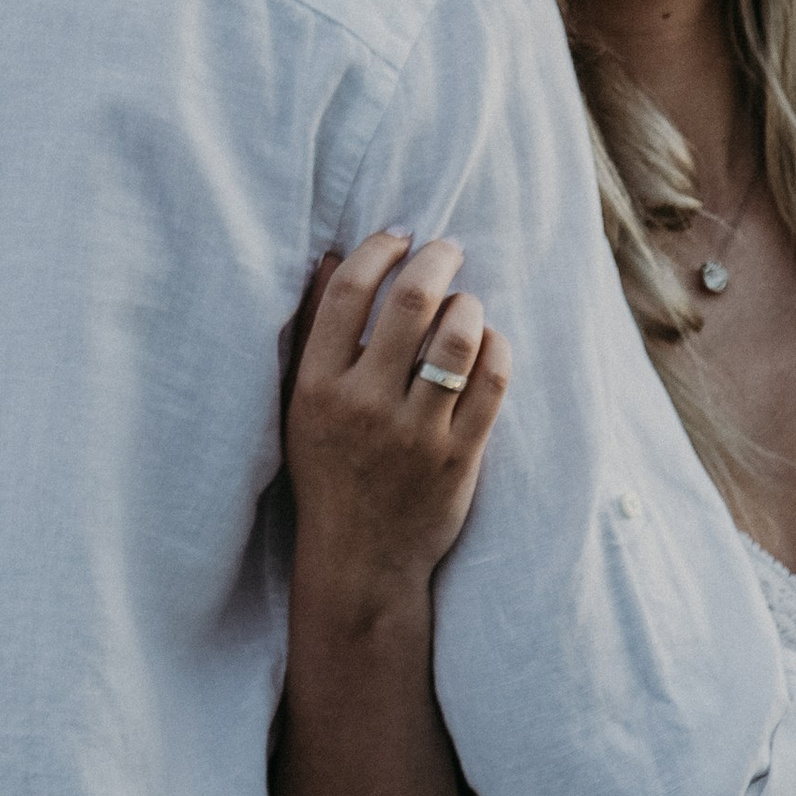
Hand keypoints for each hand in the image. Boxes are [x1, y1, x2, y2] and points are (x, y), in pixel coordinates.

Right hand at [284, 233, 510, 614]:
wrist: (359, 559)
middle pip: (411, 300)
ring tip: (465, 303)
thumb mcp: (301, 404)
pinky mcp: (459, 456)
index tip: (398, 236)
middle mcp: (364, 405)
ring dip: (468, 304)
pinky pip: (491, 380)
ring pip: (458, 335)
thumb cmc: (328, 472)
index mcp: (316, 387)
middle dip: (437, 259)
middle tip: (447, 249)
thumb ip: (313, 333)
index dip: (378, 249)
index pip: (348, 292)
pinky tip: (486, 343)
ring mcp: (415, 432)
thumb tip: (336, 258)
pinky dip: (495, 347)